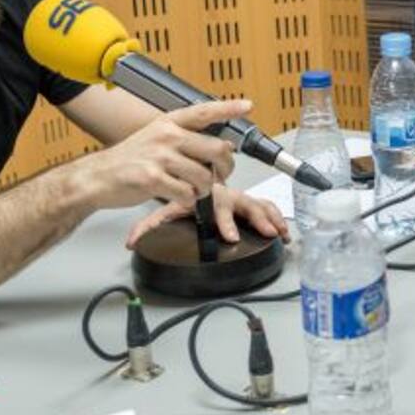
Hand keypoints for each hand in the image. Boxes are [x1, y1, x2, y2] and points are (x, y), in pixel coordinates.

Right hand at [79, 100, 245, 209]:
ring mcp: (159, 157)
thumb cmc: (128, 160)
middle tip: (219, 175)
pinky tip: (177, 195)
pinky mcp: (153, 179)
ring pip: (205, 176)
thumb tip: (218, 147)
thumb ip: (184, 140)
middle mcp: (166, 136)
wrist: (97, 177)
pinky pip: (187, 193)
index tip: (246, 106)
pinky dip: (187, 199)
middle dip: (224, 167)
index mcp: (168, 123)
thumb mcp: (155, 139)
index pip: (204, 112)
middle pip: (216, 149)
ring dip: (204, 188)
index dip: (227, 109)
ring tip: (191, 189)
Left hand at [125, 184, 287, 247]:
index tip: (230, 237)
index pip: (216, 204)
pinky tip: (283, 232)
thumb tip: (131, 241)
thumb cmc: (182, 192)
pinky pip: (266, 207)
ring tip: (279, 233)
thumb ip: (148, 224)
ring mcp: (239, 198)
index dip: (225, 221)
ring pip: (258, 204)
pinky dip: (276, 217)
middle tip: (264, 232)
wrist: (190, 173)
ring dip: (270, 217)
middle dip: (255, 218)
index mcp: (205, 192)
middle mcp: (225, 193)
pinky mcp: (249, 204)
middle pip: (243, 202)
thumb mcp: (165, 208)